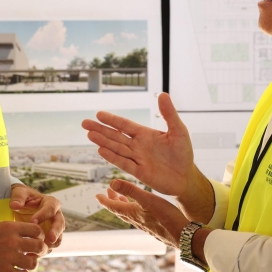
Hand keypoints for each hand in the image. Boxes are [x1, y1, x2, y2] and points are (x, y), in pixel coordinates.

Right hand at [0, 222, 47, 271]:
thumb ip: (8, 232)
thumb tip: (19, 237)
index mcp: (9, 227)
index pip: (37, 230)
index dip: (38, 236)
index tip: (34, 241)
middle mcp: (12, 241)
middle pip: (39, 246)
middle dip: (39, 251)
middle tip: (32, 254)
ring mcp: (7, 257)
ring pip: (33, 263)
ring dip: (30, 265)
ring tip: (23, 265)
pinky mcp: (1, 271)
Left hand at [10, 183, 64, 249]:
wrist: (21, 207)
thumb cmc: (22, 197)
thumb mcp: (19, 193)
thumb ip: (18, 197)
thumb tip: (15, 205)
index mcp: (50, 203)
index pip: (51, 208)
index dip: (43, 215)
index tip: (33, 221)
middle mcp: (55, 216)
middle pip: (60, 224)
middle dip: (55, 232)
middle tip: (49, 239)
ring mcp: (53, 229)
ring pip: (57, 239)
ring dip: (50, 245)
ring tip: (40, 250)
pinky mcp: (48, 239)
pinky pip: (48, 247)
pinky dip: (41, 252)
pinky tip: (31, 256)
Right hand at [82, 93, 213, 220]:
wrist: (187, 177)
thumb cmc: (183, 153)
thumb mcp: (178, 130)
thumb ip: (169, 114)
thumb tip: (163, 94)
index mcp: (145, 135)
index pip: (125, 125)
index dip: (112, 120)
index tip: (98, 114)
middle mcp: (138, 146)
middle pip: (115, 136)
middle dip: (100, 130)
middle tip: (84, 123)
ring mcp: (137, 159)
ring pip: (116, 148)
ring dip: (103, 142)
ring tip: (89, 135)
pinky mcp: (139, 172)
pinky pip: (123, 163)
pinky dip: (112, 157)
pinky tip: (101, 151)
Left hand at [95, 179, 188, 248]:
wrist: (182, 235)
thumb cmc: (166, 217)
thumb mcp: (148, 199)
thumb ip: (131, 190)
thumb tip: (111, 183)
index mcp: (132, 213)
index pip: (113, 206)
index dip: (104, 200)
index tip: (97, 196)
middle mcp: (136, 220)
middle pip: (120, 210)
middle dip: (113, 201)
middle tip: (108, 193)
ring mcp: (145, 225)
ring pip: (129, 214)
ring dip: (123, 205)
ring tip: (122, 199)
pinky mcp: (154, 227)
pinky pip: (139, 217)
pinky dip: (135, 210)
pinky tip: (142, 209)